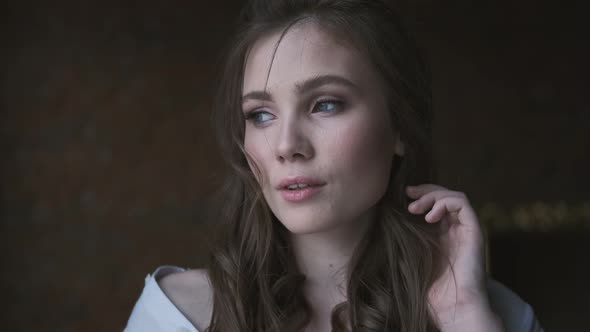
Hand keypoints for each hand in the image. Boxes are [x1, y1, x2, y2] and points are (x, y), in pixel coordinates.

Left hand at [406, 184, 502, 330]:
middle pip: (446, 196)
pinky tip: (429, 216)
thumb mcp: (411, 255)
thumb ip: (406, 237)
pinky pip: (463, 204)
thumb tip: (388, 219)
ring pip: (455, 196)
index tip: (404, 196)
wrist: (452, 304)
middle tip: (408, 195)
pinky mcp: (474, 231)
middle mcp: (456, 229)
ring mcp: (466, 229)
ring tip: (415, 208)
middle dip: (426, 191)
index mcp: (443, 234)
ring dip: (433, 196)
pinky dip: (445, 203)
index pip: (436, 204)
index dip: (422, 195)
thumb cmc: (430, 286)